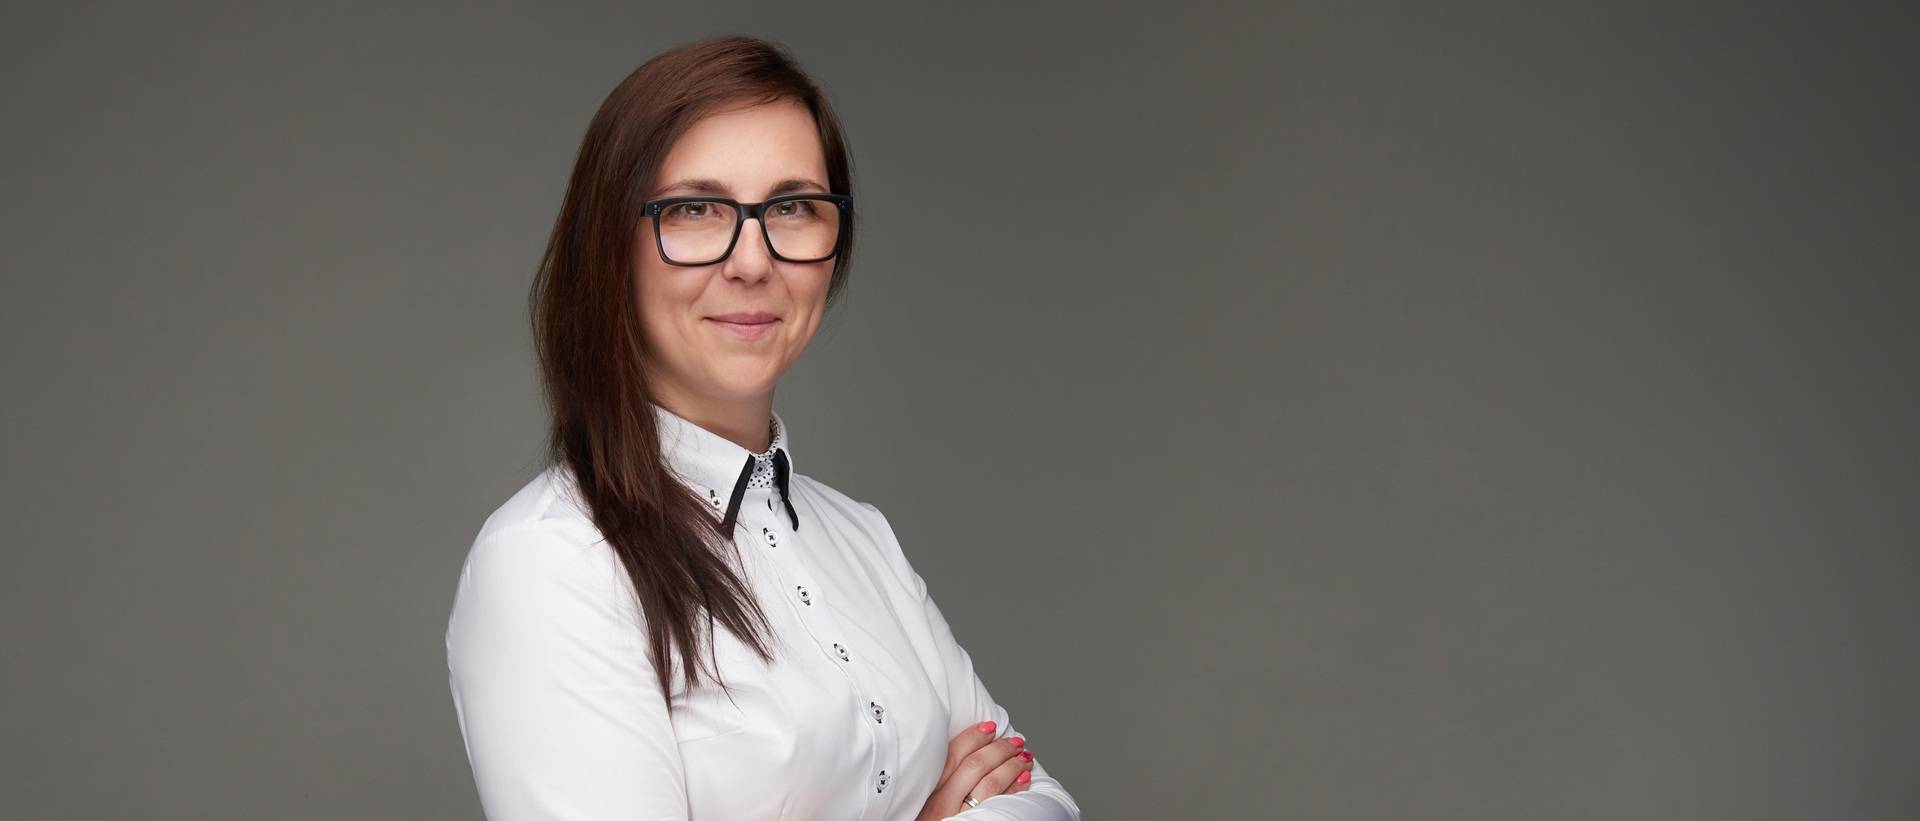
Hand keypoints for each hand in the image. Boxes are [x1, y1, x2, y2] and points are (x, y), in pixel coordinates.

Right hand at [914, 720, 1035, 819]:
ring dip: (1012, 766)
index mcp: (928, 790)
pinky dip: (1016, 789)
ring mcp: (960, 817)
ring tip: (1024, 757)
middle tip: (1015, 741)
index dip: (974, 736)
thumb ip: (941, 779)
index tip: (990, 727)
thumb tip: (970, 753)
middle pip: (975, 765)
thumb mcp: (926, 800)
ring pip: (991, 783)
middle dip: (999, 749)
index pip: (952, 754)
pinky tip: (1024, 780)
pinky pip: (1000, 806)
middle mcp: (941, 803)